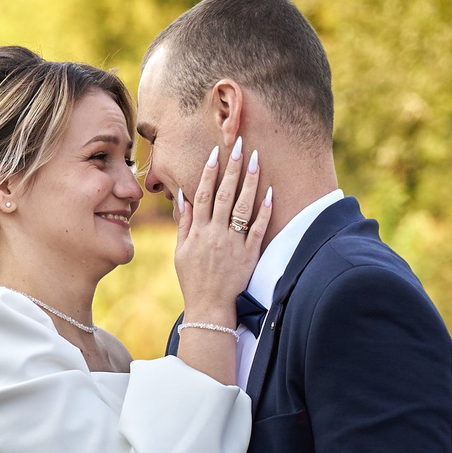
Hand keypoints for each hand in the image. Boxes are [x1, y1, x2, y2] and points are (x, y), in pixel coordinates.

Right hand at [173, 138, 272, 322]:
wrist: (209, 307)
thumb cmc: (193, 279)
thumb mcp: (180, 252)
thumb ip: (184, 223)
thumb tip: (183, 196)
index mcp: (197, 232)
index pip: (202, 194)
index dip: (208, 172)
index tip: (215, 153)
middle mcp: (215, 234)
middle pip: (224, 195)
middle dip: (232, 168)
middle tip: (240, 145)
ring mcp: (233, 244)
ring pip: (242, 207)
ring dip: (250, 182)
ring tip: (257, 160)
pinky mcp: (249, 255)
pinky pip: (259, 229)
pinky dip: (264, 211)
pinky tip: (270, 193)